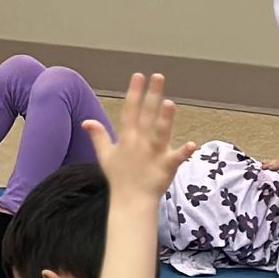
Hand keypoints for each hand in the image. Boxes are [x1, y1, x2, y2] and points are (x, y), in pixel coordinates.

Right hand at [84, 72, 195, 208]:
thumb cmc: (119, 177)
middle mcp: (140, 142)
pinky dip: (184, 152)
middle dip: (151, 95)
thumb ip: (97, 136)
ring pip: (159, 132)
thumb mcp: (105, 155)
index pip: (130, 110)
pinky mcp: (166, 166)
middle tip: (158, 76)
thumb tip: (85, 121)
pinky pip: (176, 158)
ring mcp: (153, 154)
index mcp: (127, 137)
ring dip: (164, 119)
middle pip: (146, 115)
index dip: (134, 92)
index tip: (138, 76)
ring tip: (169, 102)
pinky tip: (193, 144)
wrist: (130, 201)